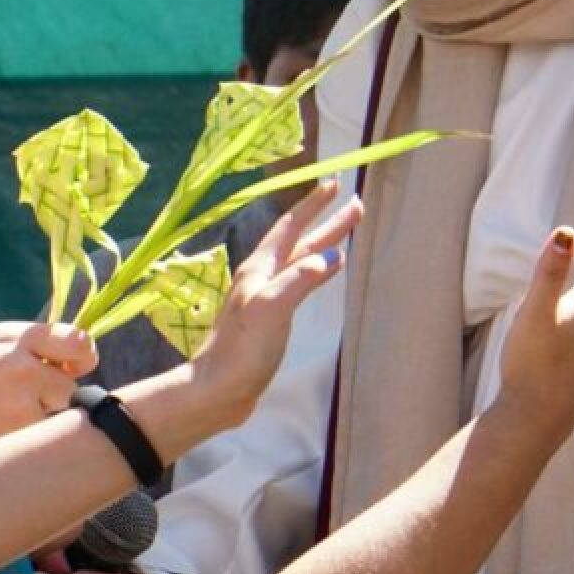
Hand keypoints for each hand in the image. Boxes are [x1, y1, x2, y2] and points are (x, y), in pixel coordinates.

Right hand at [0, 321, 97, 463]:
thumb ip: (16, 347)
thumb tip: (61, 354)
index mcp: (8, 338)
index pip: (75, 339)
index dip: (79, 355)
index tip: (74, 366)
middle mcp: (19, 367)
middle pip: (70, 383)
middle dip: (58, 395)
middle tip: (29, 405)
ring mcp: (18, 405)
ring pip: (57, 416)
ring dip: (43, 422)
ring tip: (1, 425)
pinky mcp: (14, 440)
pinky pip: (38, 442)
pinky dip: (27, 445)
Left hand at [186, 178, 360, 420]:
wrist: (218, 389)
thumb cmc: (242, 350)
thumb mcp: (272, 309)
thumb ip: (299, 280)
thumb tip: (331, 256)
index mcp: (260, 269)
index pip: (291, 227)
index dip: (313, 206)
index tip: (335, 184)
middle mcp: (262, 277)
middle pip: (300, 241)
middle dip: (327, 222)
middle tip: (355, 206)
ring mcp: (265, 297)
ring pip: (300, 260)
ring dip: (323, 243)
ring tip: (345, 231)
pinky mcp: (270, 318)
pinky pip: (299, 281)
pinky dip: (316, 270)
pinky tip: (325, 272)